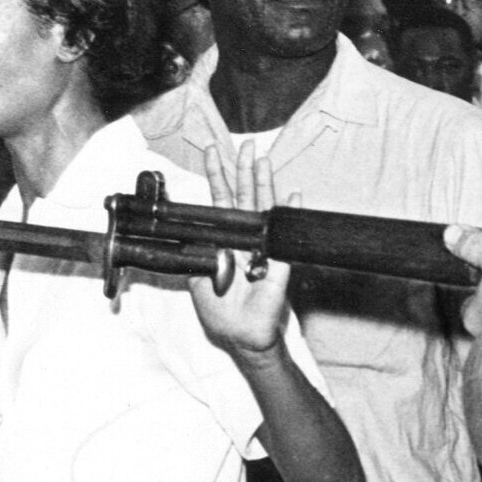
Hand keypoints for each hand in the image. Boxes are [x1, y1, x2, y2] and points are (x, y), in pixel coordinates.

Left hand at [189, 142, 294, 357]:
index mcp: (225, 239)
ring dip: (263, 182)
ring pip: (263, 207)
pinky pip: (284, 234)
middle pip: (244, 196)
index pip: (220, 201)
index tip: (213, 152)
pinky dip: (289, 212)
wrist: (241, 335)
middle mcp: (245, 236)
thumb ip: (195, 258)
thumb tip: (188, 237)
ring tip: (262, 158)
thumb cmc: (220, 311)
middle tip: (244, 145)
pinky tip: (293, 194)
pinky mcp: (278, 260)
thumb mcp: (196, 281)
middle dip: (242, 170)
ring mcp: (263, 245)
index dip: (217, 177)